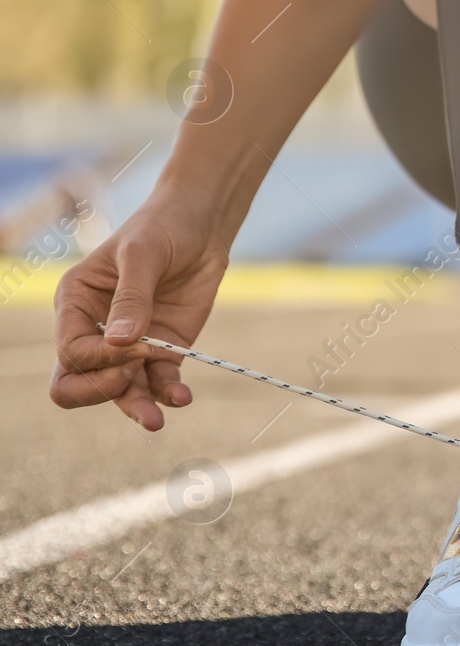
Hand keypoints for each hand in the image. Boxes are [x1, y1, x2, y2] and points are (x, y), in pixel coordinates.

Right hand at [50, 187, 228, 430]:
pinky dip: (168, 393)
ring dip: (136, 406)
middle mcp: (95, 329)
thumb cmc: (162, 228)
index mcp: (75, 303)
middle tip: (132, 380)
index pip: (71, 351)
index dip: (99, 359)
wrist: (202, 225)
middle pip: (77, 382)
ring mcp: (130, 344)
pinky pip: (159, 381)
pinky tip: (182, 397)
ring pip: (119, 391)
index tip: (137, 344)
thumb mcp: (142, 254)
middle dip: (102, 390)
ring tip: (157, 420)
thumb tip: (121, 343)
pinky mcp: (164, 349)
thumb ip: (132, 298)